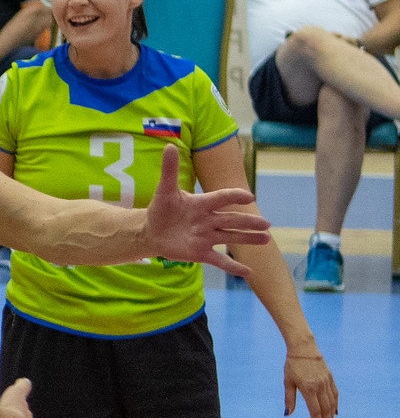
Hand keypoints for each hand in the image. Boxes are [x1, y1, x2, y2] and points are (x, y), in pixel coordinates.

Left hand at [141, 144, 268, 273]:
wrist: (151, 231)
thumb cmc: (161, 209)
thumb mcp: (164, 190)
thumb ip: (169, 170)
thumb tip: (169, 145)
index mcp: (202, 203)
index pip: (221, 198)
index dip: (234, 197)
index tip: (249, 197)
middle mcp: (209, 220)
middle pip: (232, 219)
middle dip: (248, 222)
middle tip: (266, 224)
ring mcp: (207, 237)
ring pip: (231, 237)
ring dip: (248, 239)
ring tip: (266, 240)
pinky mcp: (201, 252)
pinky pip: (220, 260)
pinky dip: (233, 267)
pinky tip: (249, 272)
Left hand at [284, 351, 336, 417]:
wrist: (304, 348)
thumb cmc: (292, 366)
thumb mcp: (288, 382)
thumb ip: (289, 399)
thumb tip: (287, 415)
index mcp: (308, 388)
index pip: (314, 410)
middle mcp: (320, 386)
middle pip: (326, 409)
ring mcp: (327, 382)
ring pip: (332, 402)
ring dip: (332, 416)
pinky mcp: (330, 378)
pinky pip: (335, 394)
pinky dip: (335, 404)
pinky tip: (335, 412)